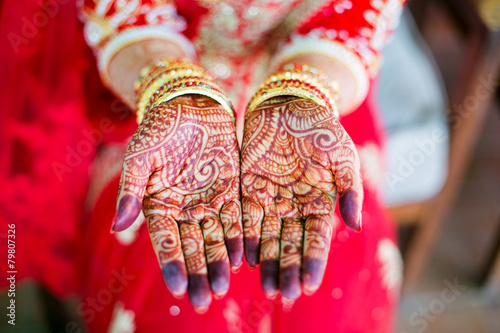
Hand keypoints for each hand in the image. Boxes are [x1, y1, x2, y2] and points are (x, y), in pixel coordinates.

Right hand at [111, 95, 242, 310]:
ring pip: (214, 238)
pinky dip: (238, 238)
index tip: (177, 287)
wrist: (190, 105)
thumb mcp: (140, 156)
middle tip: (202, 300)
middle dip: (196, 274)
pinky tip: (241, 258)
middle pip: (191, 248)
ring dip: (218, 263)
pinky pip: (236, 219)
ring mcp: (209, 201)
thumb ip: (130, 190)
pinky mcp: (231, 190)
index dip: (171, 264)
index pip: (165, 241)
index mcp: (159, 205)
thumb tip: (117, 227)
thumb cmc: (159, 128)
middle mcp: (185, 209)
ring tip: (221, 287)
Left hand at [241, 96, 362, 302]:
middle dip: (287, 270)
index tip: (307, 285)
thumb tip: (355, 226)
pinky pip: (247, 218)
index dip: (312, 262)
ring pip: (268, 238)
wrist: (291, 104)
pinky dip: (246, 238)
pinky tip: (244, 258)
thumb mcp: (343, 156)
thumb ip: (350, 191)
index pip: (317, 240)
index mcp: (321, 203)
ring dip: (266, 262)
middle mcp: (296, 208)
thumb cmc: (321, 129)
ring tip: (265, 287)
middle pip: (291, 245)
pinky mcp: (249, 189)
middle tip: (282, 295)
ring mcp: (272, 200)